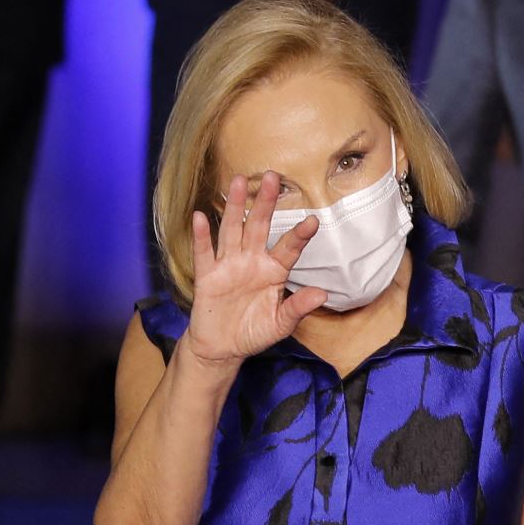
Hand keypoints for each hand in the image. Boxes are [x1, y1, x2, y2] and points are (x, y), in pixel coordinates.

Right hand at [182, 172, 328, 368]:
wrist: (222, 348)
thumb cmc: (254, 332)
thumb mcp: (280, 324)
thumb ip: (298, 308)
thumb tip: (322, 293)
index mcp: (274, 271)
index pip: (289, 248)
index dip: (299, 235)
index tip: (313, 220)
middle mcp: (252, 261)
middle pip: (259, 227)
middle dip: (265, 203)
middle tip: (272, 176)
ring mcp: (228, 266)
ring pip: (232, 230)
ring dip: (235, 207)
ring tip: (239, 182)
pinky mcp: (207, 276)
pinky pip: (204, 253)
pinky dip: (202, 236)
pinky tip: (200, 216)